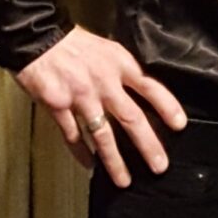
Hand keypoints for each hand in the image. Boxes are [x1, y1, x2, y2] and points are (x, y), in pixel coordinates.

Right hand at [15, 24, 184, 185]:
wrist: (37, 38)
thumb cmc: (73, 43)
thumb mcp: (106, 48)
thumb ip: (122, 70)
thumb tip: (140, 89)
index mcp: (118, 64)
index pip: (149, 86)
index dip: (167, 106)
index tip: (179, 124)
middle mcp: (104, 82)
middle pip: (130, 117)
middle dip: (147, 144)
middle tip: (159, 165)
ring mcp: (81, 97)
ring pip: (102, 135)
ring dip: (114, 160)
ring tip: (123, 180)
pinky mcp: (58, 107)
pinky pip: (73, 136)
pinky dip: (82, 153)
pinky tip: (89, 165)